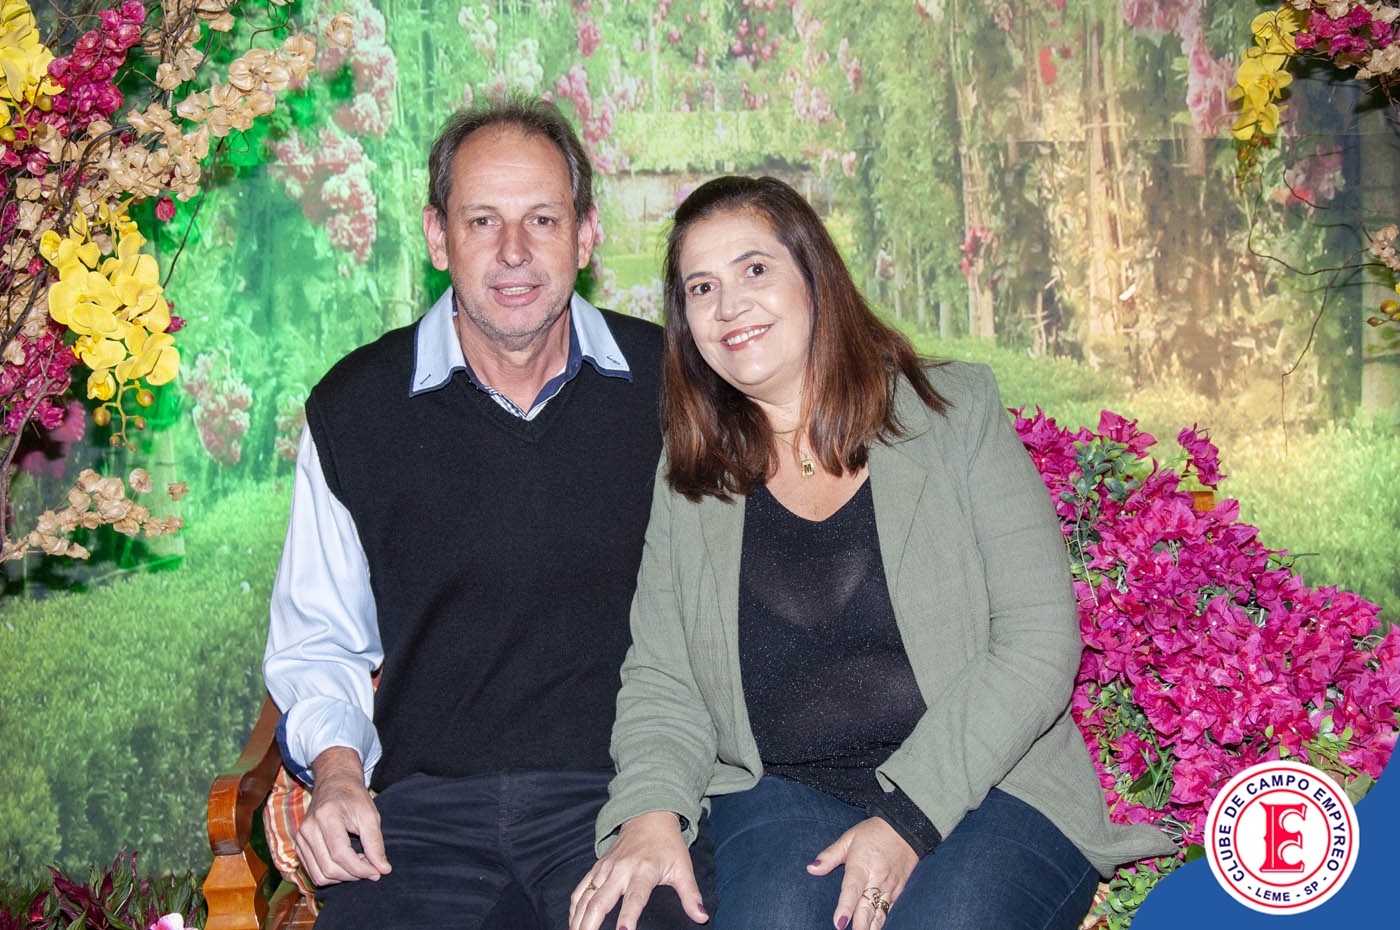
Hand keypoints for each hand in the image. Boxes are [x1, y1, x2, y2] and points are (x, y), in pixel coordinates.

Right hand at [295, 746, 391, 885]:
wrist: (334, 783)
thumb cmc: (354, 798)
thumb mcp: (370, 816)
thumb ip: (376, 843)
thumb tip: (383, 870)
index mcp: (326, 817)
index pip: (341, 855)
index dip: (361, 869)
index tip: (378, 872)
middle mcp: (308, 829)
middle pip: (329, 868)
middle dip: (353, 875)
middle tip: (371, 868)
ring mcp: (300, 838)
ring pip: (319, 875)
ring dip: (342, 878)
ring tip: (359, 865)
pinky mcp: (299, 846)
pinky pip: (313, 872)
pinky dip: (331, 875)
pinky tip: (346, 864)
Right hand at [569, 810, 707, 929]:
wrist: (649, 815)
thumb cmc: (668, 845)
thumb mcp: (683, 868)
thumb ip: (691, 894)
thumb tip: (701, 917)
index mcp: (644, 870)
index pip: (635, 897)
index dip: (628, 915)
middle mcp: (621, 869)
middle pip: (601, 900)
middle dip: (591, 924)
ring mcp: (605, 868)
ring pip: (586, 896)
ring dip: (579, 919)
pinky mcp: (597, 867)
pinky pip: (580, 889)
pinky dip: (574, 907)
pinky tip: (573, 922)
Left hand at [808, 818, 917, 929]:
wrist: (905, 828)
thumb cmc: (873, 833)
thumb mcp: (848, 838)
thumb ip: (829, 856)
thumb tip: (811, 869)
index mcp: (862, 864)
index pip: (852, 889)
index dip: (845, 907)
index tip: (839, 923)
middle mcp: (877, 878)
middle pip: (868, 907)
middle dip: (860, 926)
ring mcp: (890, 886)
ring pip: (880, 913)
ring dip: (871, 927)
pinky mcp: (899, 890)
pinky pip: (889, 910)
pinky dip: (881, 922)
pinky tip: (873, 929)